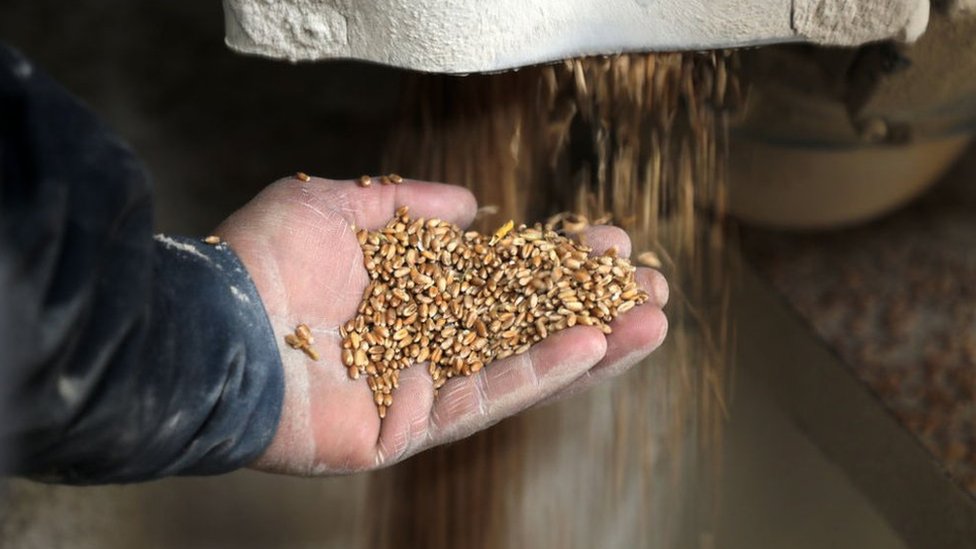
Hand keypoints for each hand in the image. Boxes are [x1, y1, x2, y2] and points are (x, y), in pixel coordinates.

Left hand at [216, 176, 668, 475]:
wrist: (214, 326)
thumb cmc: (262, 262)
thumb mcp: (335, 204)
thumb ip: (404, 203)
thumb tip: (470, 206)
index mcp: (407, 294)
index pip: (501, 280)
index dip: (555, 263)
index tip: (608, 241)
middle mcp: (421, 342)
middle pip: (523, 325)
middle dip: (590, 304)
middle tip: (650, 284)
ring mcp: (419, 389)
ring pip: (521, 365)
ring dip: (590, 344)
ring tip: (652, 319)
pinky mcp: (411, 429)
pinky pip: (485, 399)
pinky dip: (541, 372)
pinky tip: (593, 345)